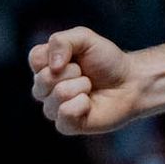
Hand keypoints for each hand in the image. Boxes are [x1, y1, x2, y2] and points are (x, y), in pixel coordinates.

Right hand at [28, 26, 142, 136]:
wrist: (130, 82)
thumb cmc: (107, 60)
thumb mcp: (85, 38)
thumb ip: (62, 41)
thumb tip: (52, 66)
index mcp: (47, 65)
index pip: (34, 59)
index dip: (56, 55)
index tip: (74, 56)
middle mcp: (46, 87)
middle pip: (42, 79)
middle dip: (71, 72)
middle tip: (85, 73)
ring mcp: (55, 107)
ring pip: (56, 96)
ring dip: (80, 87)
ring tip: (89, 87)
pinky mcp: (66, 125)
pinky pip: (64, 114)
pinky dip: (81, 105)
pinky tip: (89, 104)